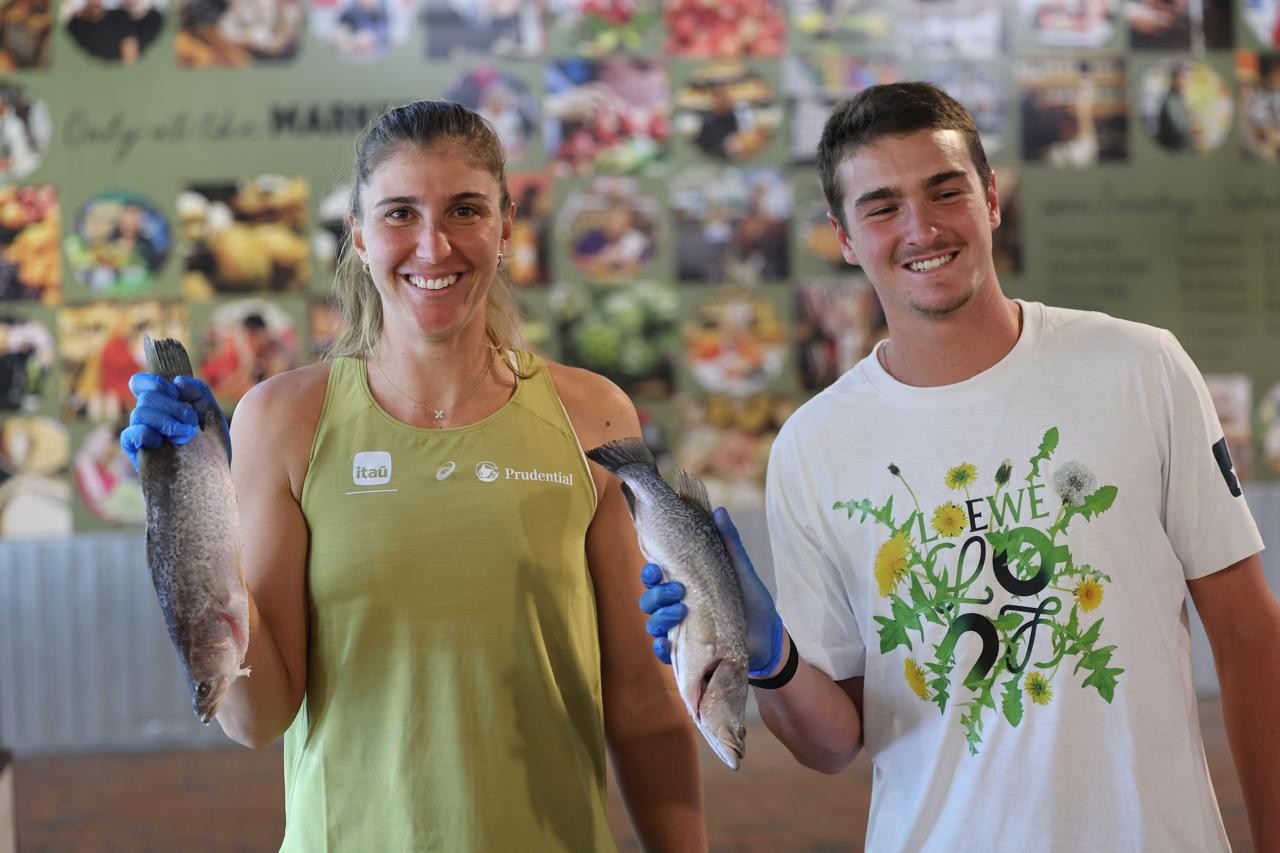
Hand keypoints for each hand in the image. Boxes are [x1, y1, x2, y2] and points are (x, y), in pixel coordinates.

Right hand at [119, 373, 227, 470]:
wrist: (214, 480)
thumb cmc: (213, 448)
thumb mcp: (212, 415)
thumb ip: (199, 393)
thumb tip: (177, 382)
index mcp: (164, 406)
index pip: (142, 384)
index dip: (154, 382)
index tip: (175, 392)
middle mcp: (149, 418)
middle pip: (146, 397)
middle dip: (173, 406)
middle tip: (191, 423)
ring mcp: (143, 435)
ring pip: (140, 412)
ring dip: (166, 420)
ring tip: (185, 435)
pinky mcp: (137, 453)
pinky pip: (130, 435)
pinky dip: (147, 434)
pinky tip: (163, 443)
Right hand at [638, 507, 783, 674]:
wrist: (769, 639)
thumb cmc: (753, 602)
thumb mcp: (742, 572)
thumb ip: (730, 544)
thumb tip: (720, 511)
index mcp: (686, 585)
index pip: (656, 577)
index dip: (649, 572)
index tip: (655, 568)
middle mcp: (677, 606)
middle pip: (649, 600)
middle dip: (657, 594)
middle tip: (679, 591)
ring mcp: (680, 630)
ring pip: (653, 624)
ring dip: (660, 617)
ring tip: (681, 612)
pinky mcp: (687, 652)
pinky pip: (663, 652)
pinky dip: (661, 648)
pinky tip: (667, 643)